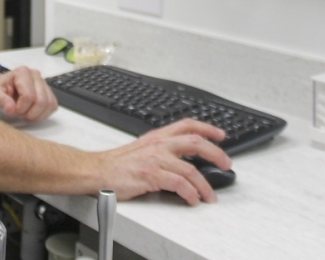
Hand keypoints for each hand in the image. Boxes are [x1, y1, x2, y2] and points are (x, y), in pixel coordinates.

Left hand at [0, 65, 57, 121]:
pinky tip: (33, 113)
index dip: (21, 108)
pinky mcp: (48, 92)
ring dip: (37, 115)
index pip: (29, 96)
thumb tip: (11, 109)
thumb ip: (1, 100)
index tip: (12, 110)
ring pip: (50, 104)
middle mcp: (36, 75)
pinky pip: (53, 106)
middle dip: (30, 113)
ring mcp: (44, 83)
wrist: (1, 87)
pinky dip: (44, 114)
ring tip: (25, 113)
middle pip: (41, 101)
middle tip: (19, 113)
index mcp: (22, 72)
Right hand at [99, 119, 230, 205]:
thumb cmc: (118, 163)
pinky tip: (193, 200)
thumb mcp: (143, 149)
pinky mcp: (151, 176)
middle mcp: (159, 145)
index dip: (207, 128)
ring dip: (205, 185)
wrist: (98, 171)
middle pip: (195, 143)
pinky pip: (178, 184)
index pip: (187, 125)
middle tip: (226, 164)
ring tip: (210, 196)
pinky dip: (190, 193)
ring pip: (190, 169)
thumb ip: (163, 150)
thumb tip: (184, 159)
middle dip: (215, 153)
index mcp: (158, 136)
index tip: (221, 135)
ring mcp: (155, 159)